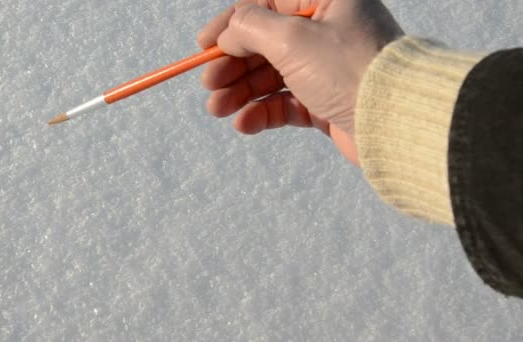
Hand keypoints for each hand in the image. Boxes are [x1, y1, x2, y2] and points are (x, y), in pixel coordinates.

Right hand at [198, 0, 402, 164]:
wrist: (396, 123)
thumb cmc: (348, 68)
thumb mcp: (291, 38)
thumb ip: (250, 27)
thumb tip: (228, 31)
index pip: (266, 4)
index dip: (231, 25)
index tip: (203, 46)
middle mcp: (328, 30)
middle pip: (266, 43)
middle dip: (233, 65)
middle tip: (208, 86)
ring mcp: (328, 68)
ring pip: (273, 76)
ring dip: (241, 92)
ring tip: (217, 109)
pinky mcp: (328, 102)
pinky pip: (287, 104)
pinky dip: (263, 113)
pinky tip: (244, 123)